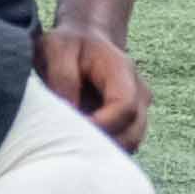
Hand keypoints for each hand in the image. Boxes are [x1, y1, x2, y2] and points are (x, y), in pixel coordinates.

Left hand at [38, 24, 151, 150]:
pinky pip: (122, 144)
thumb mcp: (57, 49)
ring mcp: (137, 108)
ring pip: (131, 142)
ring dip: (105, 152)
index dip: (101, 125)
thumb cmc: (69, 44)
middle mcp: (138, 92)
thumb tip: (67, 112)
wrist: (86, 38)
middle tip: (68, 153)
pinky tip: (77, 152)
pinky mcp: (127, 121)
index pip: (124, 107)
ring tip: (71, 155)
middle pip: (134, 131)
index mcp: (122, 72)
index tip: (72, 134)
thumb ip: (62, 78)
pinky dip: (104, 151)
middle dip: (104, 146)